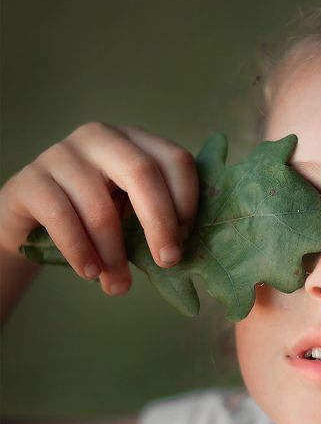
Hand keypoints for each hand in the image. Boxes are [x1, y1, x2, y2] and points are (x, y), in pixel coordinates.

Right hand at [0, 122, 198, 295]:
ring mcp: (61, 154)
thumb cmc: (96, 215)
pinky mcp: (29, 180)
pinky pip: (61, 218)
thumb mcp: (132, 208)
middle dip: (160, 222)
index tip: (186, 238)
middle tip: (168, 261)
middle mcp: (100, 137)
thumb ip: (160, 216)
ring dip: (114, 253)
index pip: (175, 160)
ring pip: (99, 205)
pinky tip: (91, 273)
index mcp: (136, 141)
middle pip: (142, 172)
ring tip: (119, 286)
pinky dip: (80, 251)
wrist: (32, 219)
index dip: (187, 200)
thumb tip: (185, 253)